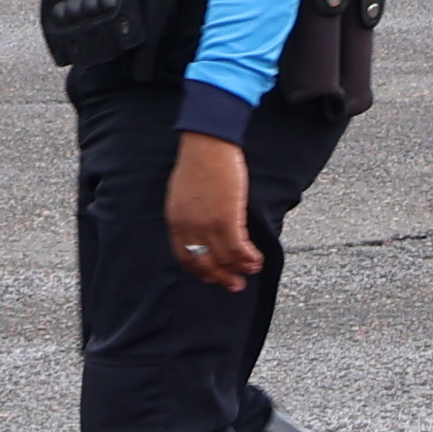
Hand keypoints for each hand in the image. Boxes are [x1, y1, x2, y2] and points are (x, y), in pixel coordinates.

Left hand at [166, 131, 263, 291]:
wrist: (207, 145)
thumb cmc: (198, 163)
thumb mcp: (183, 194)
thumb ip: (189, 214)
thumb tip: (203, 227)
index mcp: (175, 222)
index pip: (185, 256)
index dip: (200, 270)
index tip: (212, 275)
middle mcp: (189, 228)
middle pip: (204, 263)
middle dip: (221, 277)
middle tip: (234, 285)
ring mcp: (207, 225)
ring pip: (225, 258)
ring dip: (240, 268)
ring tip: (252, 270)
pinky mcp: (227, 219)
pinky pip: (239, 248)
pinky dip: (249, 257)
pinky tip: (257, 259)